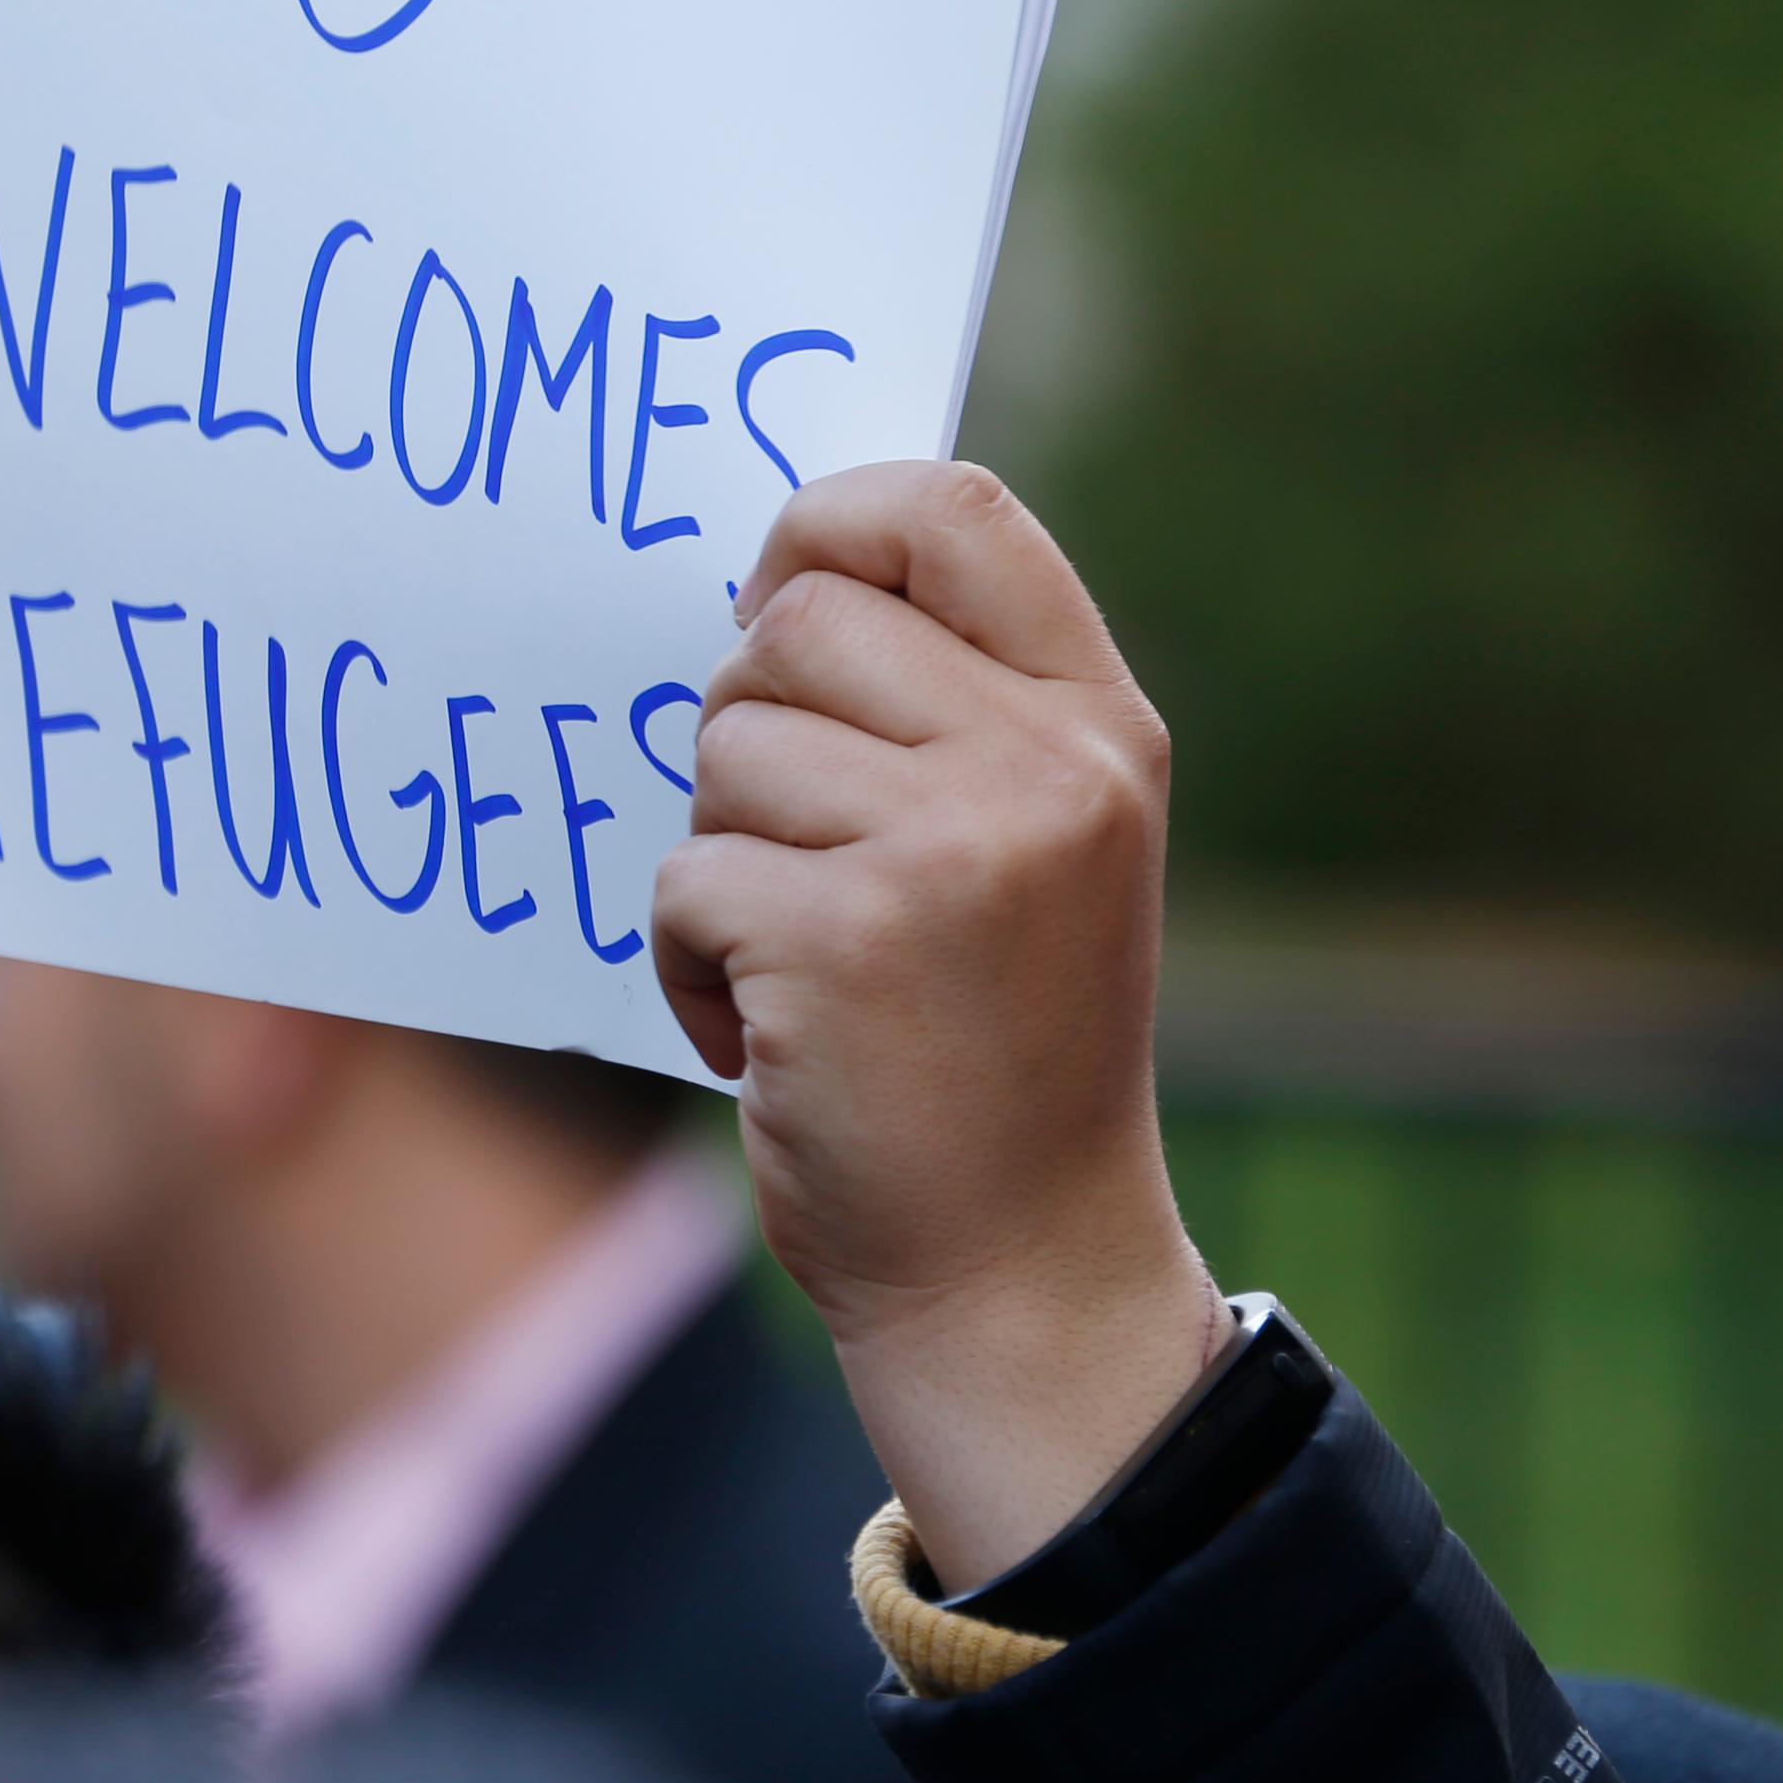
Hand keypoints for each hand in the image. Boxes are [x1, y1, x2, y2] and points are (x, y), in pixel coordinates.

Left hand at [653, 462, 1224, 1591]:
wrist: (1019, 1273)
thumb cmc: (993, 1052)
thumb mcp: (1035, 850)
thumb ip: (949, 709)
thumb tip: (777, 586)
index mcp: (1097, 725)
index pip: (955, 509)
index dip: (831, 522)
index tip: (776, 599)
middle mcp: (1044, 769)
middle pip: (796, 624)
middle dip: (745, 726)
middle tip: (789, 848)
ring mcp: (950, 852)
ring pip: (727, 751)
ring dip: (722, 860)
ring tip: (804, 965)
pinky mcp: (845, 941)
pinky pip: (686, 876)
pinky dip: (692, 962)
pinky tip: (771, 1040)